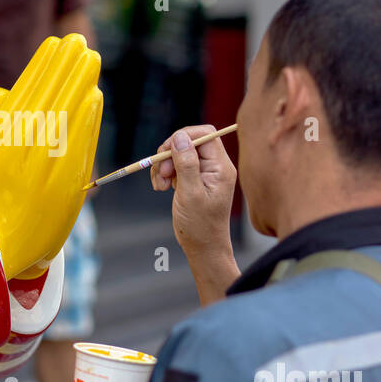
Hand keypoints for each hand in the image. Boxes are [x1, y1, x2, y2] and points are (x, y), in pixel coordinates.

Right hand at [0, 35, 101, 277]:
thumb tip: (7, 90)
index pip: (28, 87)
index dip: (45, 63)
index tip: (58, 43)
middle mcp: (22, 143)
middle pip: (51, 94)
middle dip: (67, 66)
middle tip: (81, 43)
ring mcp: (46, 162)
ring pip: (67, 113)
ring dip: (81, 83)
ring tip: (91, 61)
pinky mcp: (64, 182)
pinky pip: (79, 142)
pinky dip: (88, 119)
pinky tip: (94, 99)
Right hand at [150, 125, 239, 302]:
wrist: (202, 246)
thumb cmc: (200, 225)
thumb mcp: (190, 193)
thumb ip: (186, 163)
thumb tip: (179, 137)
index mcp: (221, 167)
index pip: (205, 135)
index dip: (183, 137)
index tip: (166, 152)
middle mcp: (215, 166)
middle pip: (189, 142)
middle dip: (170, 154)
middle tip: (161, 174)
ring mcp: (204, 172)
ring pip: (179, 153)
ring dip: (164, 165)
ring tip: (159, 185)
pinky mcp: (193, 179)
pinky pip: (175, 165)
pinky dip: (164, 173)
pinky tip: (161, 187)